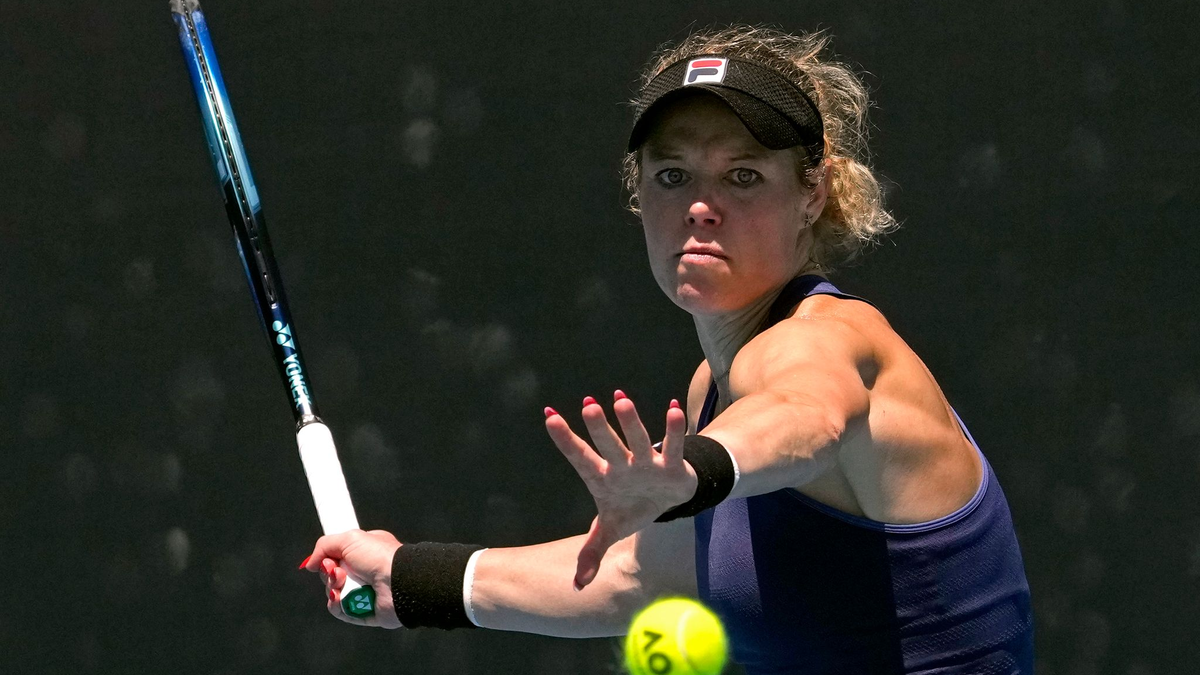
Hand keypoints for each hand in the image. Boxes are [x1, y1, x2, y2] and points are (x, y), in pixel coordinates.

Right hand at [300, 529, 403, 627]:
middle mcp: (364, 571)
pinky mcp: (363, 611)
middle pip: (332, 575)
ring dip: (333, 588)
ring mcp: (363, 592)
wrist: (398, 581)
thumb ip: (324, 546)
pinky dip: (336, 605)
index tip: (326, 558)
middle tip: (338, 570)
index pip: (337, 556)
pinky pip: (340, 610)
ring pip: (333, 592)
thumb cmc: (380, 556)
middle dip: (329, 573)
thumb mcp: (350, 538)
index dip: (328, 558)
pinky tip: (340, 598)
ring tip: (344, 582)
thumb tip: (310, 563)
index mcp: (364, 551)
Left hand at [545, 391, 691, 590]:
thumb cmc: (631, 507)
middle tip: (588, 406)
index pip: (580, 458)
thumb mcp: (609, 532)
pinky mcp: (672, 465)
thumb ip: (591, 554)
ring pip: (638, 441)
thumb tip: (577, 586)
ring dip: (632, 423)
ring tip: (621, 400)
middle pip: (608, 447)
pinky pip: (674, 446)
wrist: (666, 500)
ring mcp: (646, 463)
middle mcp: (622, 465)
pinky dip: (674, 430)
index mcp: (602, 478)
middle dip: (599, 429)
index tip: (549, 417)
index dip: (565, 441)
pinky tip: (673, 409)